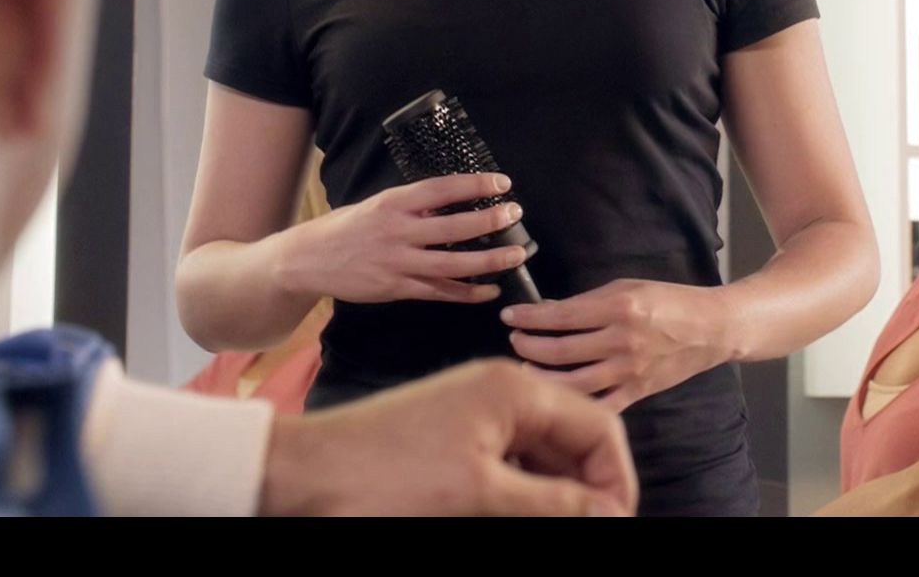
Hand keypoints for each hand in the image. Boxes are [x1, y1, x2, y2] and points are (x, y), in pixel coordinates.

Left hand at [258, 360, 637, 516]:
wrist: (303, 473)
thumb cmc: (384, 476)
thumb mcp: (479, 496)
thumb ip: (553, 503)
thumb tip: (610, 512)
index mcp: (516, 390)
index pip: (599, 428)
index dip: (614, 482)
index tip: (614, 524)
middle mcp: (502, 393)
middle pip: (573, 443)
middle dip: (584, 491)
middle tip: (584, 528)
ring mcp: (477, 414)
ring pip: (541, 458)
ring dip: (552, 497)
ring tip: (551, 521)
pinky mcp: (455, 437)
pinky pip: (508, 465)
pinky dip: (520, 494)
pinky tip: (512, 514)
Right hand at [275, 171, 527, 304]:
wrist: (306, 260)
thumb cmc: (347, 228)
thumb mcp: (377, 206)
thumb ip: (412, 207)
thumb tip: (453, 202)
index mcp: (392, 204)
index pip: (441, 189)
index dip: (474, 186)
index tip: (501, 183)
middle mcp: (397, 232)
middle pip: (453, 228)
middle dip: (489, 222)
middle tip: (515, 215)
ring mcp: (397, 263)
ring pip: (452, 265)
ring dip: (488, 261)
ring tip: (517, 255)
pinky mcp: (396, 289)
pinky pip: (438, 293)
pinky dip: (467, 293)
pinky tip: (490, 291)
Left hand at [501, 279, 737, 412]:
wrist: (712, 327)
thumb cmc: (670, 301)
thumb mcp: (628, 287)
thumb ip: (588, 300)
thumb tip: (548, 310)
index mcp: (619, 308)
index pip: (561, 314)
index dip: (530, 316)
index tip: (510, 316)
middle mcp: (622, 340)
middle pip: (560, 350)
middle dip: (528, 346)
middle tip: (514, 340)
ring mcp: (630, 371)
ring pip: (573, 383)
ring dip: (542, 377)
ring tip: (524, 368)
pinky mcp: (638, 392)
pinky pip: (600, 405)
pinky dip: (574, 404)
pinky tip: (554, 397)